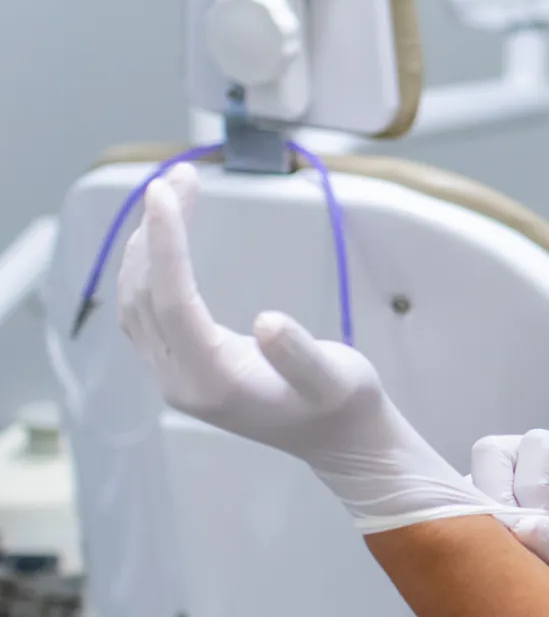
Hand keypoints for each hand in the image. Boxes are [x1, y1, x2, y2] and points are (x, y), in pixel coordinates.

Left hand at [118, 164, 487, 534]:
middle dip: (156, 231)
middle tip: (181, 175)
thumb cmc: (343, 405)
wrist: (342, 441)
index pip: (172, 299)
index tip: (165, 192)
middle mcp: (179, 380)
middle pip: (145, 294)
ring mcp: (175, 377)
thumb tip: (269, 321)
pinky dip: (149, 268)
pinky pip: (146, 312)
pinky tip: (165, 241)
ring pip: (137, 302)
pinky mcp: (182, 369)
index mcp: (210, 380)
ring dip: (147, 246)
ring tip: (173, 195)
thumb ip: (300, 354)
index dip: (166, 242)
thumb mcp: (334, 377)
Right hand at [470, 431, 548, 610]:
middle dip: (494, 494)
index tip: (534, 527)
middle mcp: (536, 461)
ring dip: (477, 511)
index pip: (540, 447)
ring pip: (471, 475)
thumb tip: (522, 528)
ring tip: (496, 547)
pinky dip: (466, 527)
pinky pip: (458, 504)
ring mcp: (504, 480)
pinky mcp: (482, 504)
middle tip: (507, 535)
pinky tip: (484, 553)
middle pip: (493, 451)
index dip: (530, 484)